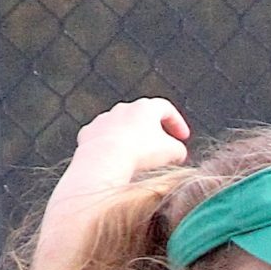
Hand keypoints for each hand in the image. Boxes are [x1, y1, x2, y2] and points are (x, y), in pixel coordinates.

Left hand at [69, 98, 190, 181]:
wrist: (103, 160)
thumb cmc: (139, 153)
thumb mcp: (171, 153)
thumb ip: (179, 150)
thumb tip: (179, 153)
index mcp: (145, 107)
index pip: (166, 109)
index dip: (177, 123)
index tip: (182, 138)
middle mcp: (123, 108)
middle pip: (141, 117)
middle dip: (152, 132)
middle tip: (160, 149)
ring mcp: (103, 119)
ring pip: (120, 128)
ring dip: (130, 140)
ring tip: (136, 159)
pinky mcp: (88, 133)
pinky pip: (102, 139)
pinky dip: (109, 148)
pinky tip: (114, 162)